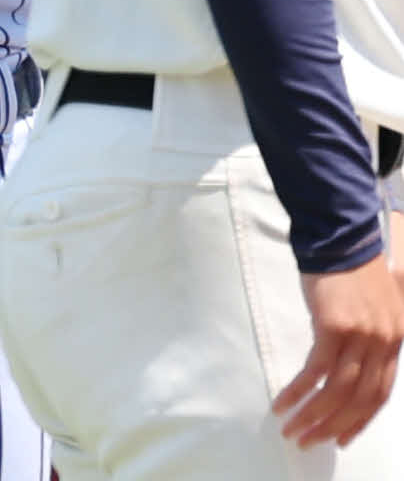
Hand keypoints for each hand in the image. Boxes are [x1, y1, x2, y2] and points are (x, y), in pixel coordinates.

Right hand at [273, 254, 403, 447]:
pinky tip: (282, 403)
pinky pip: (316, 371)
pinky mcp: (333, 327)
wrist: (339, 232)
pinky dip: (299, 391)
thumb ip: (369, 335)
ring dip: (313, 416)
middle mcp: (383, 341)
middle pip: (360, 399)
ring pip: (338, 391)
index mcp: (395, 337)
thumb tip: (348, 365)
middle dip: (333, 425)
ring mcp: (359, 335)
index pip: (380, 393)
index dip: (359, 420)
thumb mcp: (373, 304)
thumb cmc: (351, 265)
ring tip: (292, 430)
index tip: (340, 438)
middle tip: (309, 442)